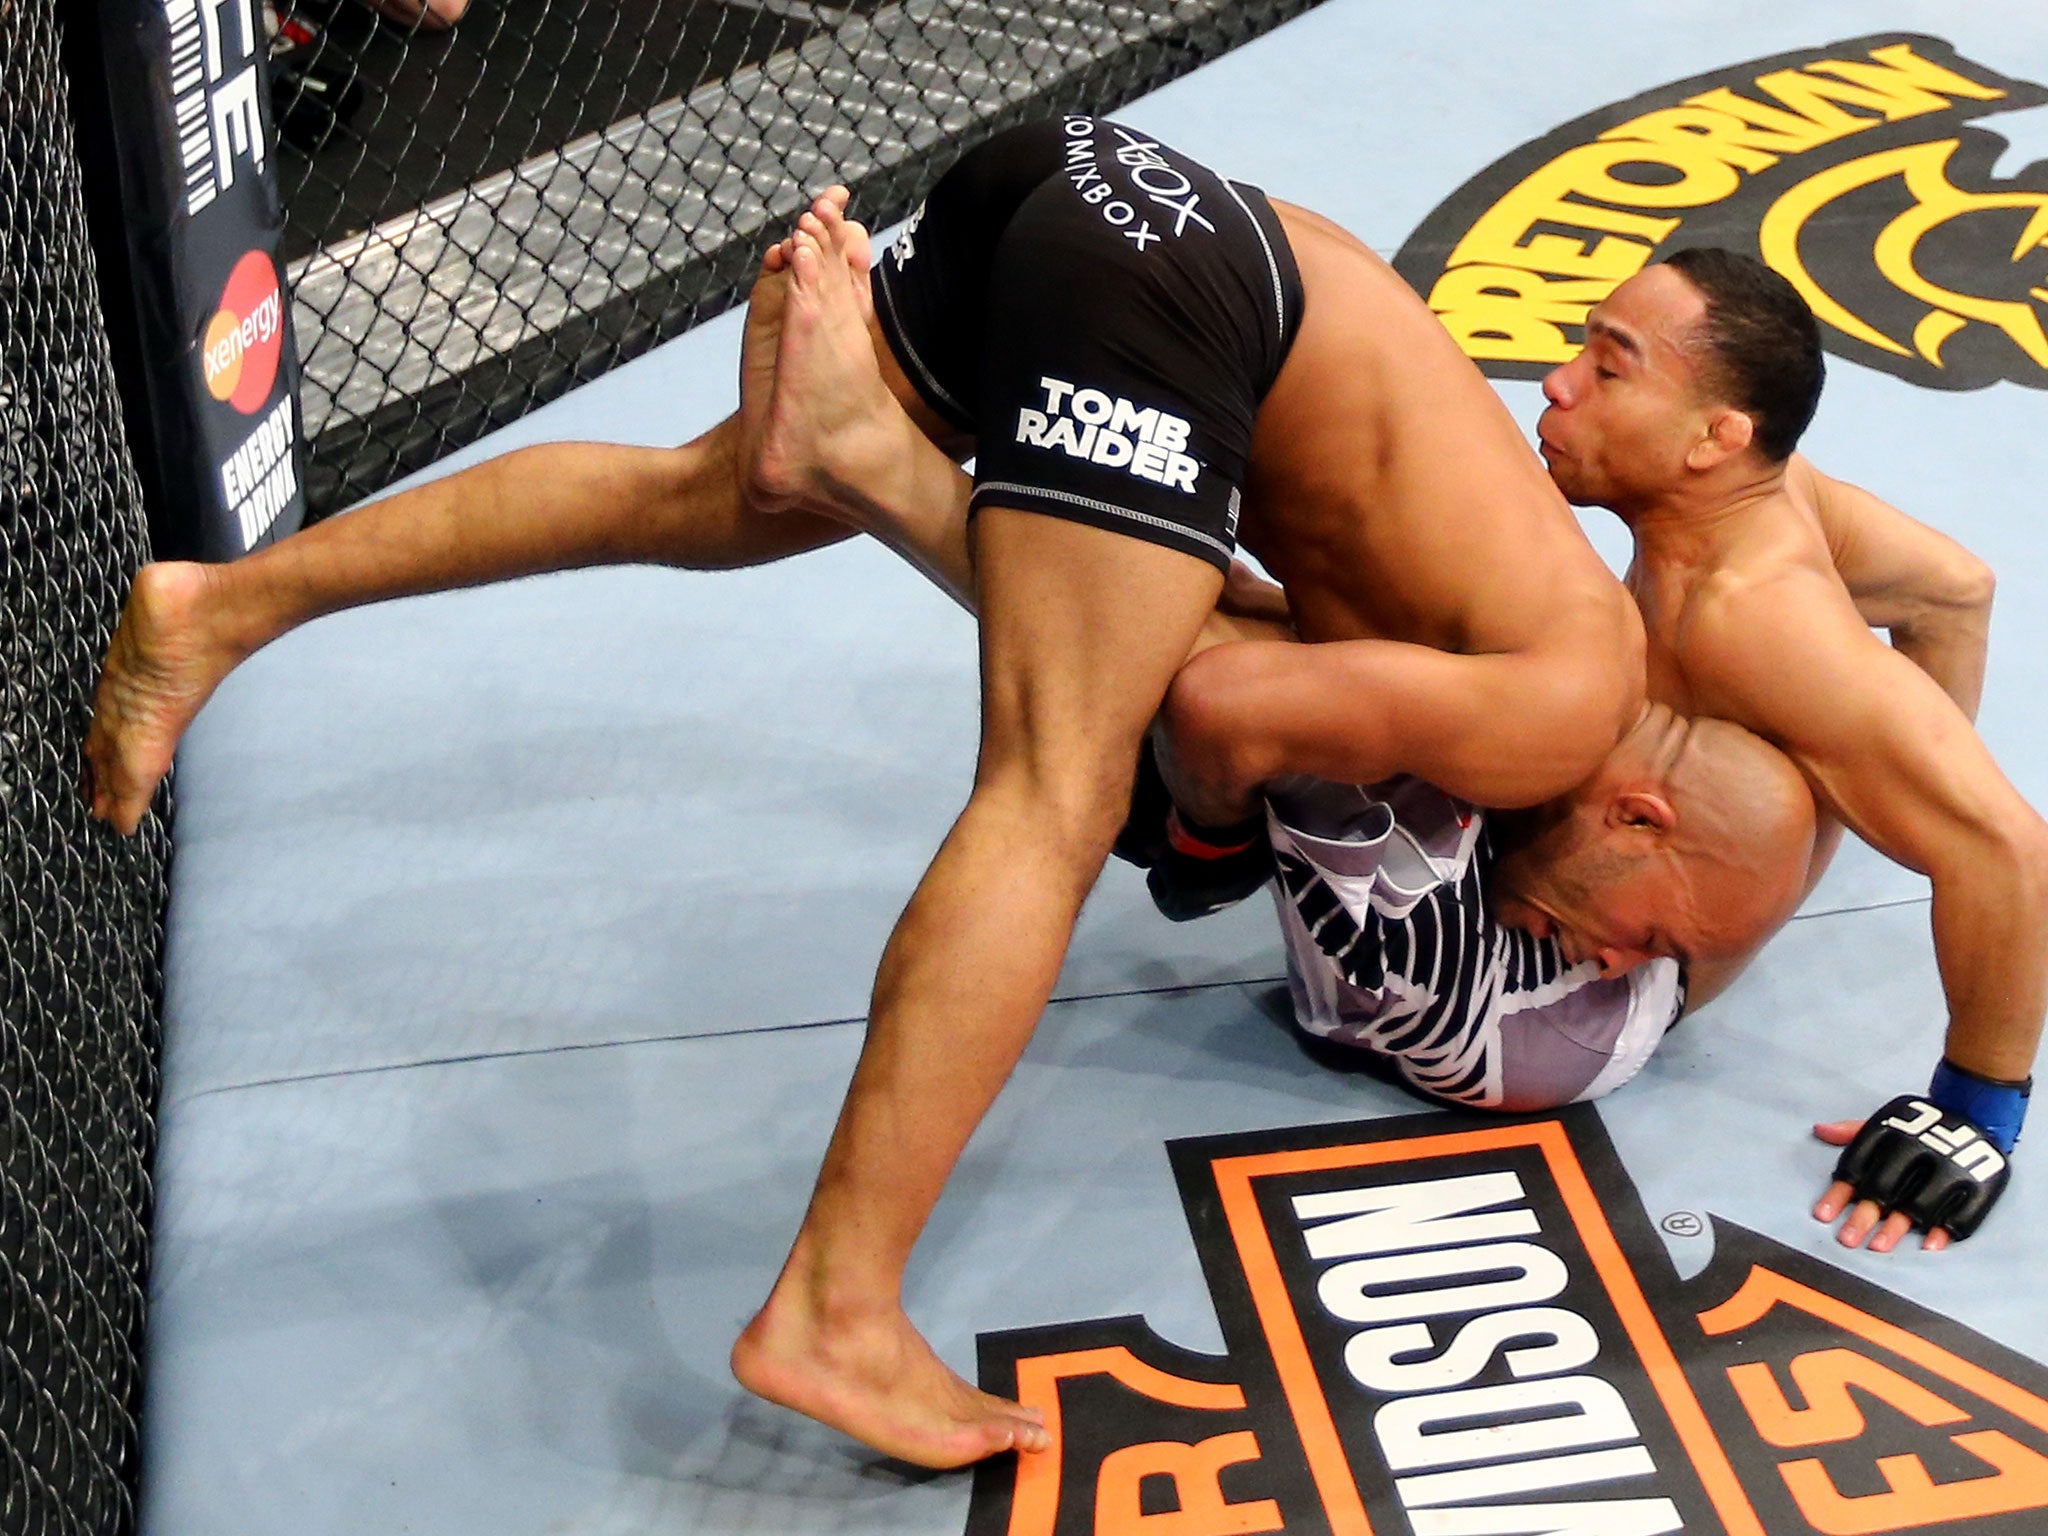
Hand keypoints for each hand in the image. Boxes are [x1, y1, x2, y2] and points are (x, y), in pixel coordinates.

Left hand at [1814, 1094, 2011, 1249]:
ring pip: (1919, 1204)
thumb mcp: (1889, 1120)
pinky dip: (1945, 1230)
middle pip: (1885, 1188)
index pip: (1858, 1165)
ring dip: (1897, 1227)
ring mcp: (1952, 1167)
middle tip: (1846, 1239)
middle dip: (1864, 1216)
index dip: (1839, 1192)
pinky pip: (1963, 1212)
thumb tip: (1820, 1130)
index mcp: (1893, 1132)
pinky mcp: (1982, 1184)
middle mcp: (1920, 1149)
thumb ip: (1853, 1130)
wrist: (1977, 1109)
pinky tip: (1928, 1245)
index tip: (1822, 1215)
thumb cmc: (1922, 1123)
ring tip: (1878, 1247)